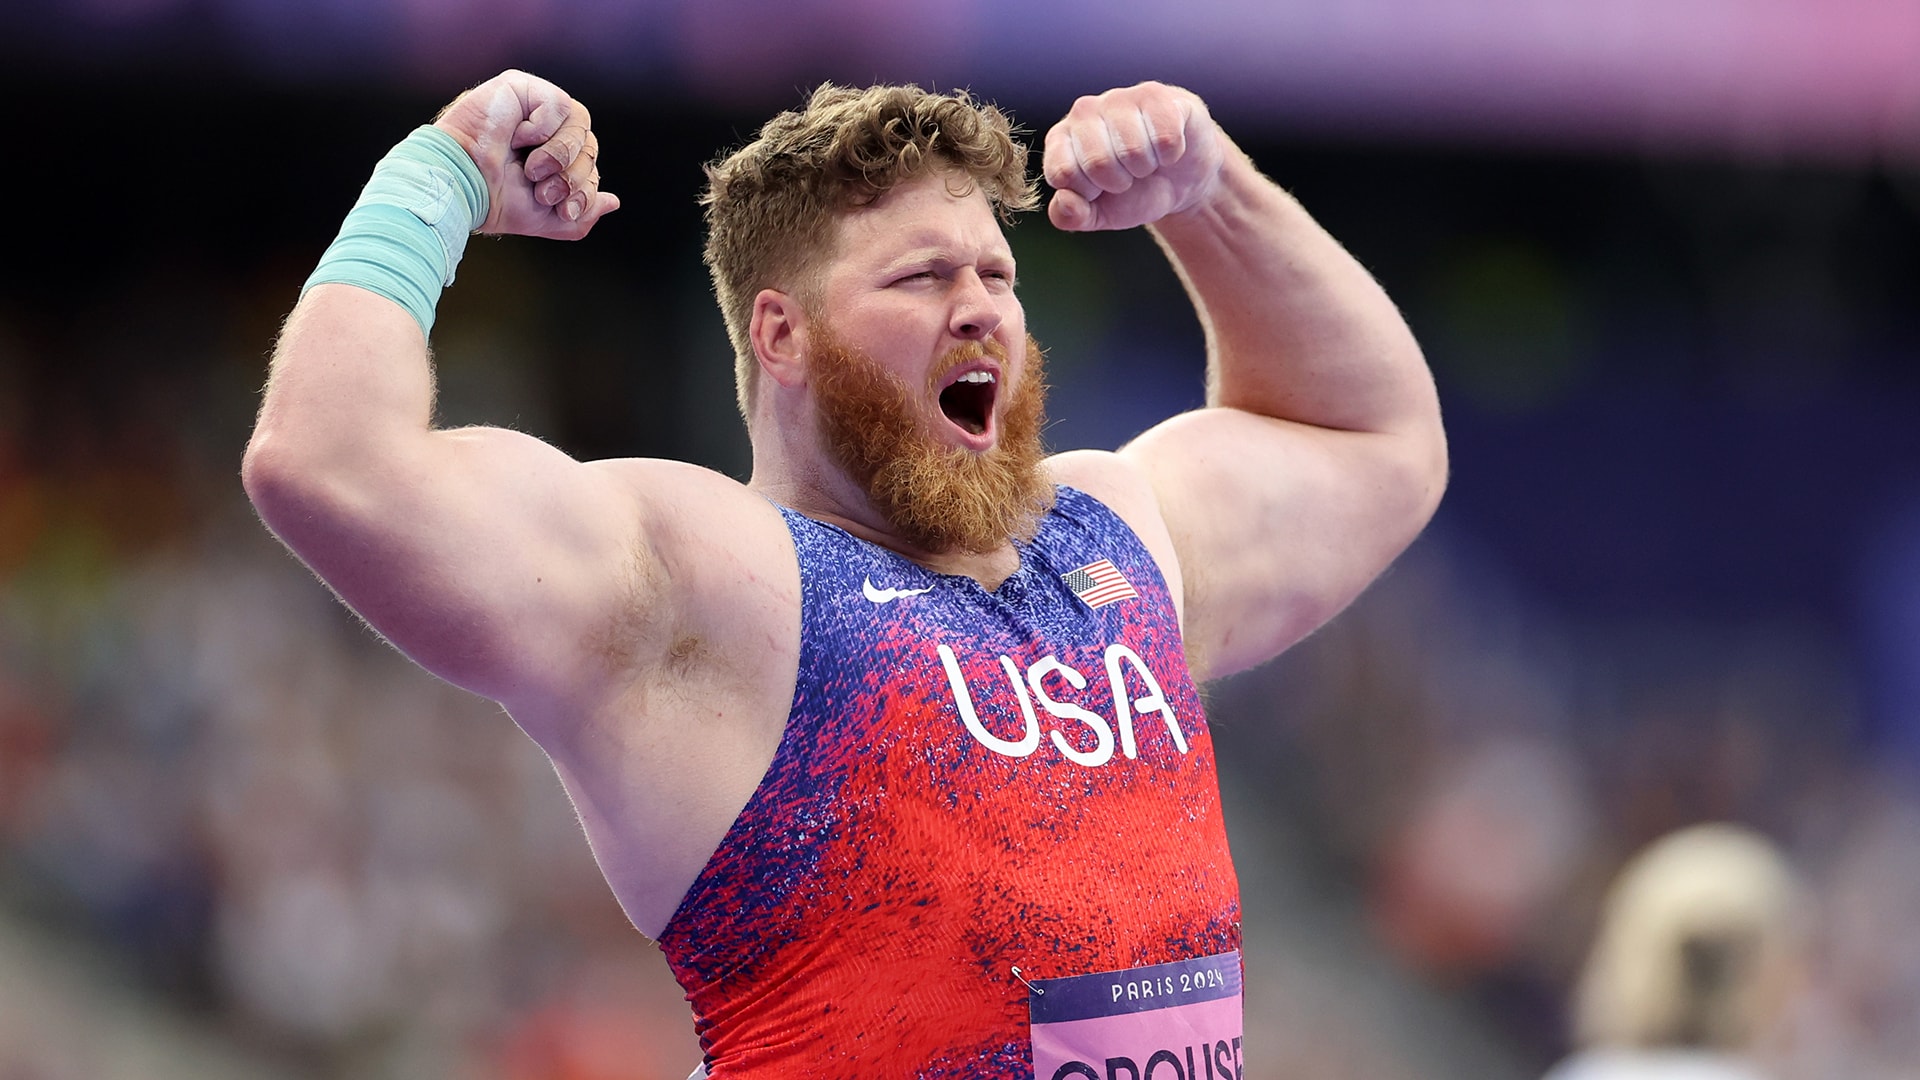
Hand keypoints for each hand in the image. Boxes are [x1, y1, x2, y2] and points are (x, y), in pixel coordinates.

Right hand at [433, 69, 619, 238]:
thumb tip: (613, 202)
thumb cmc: (496, 200)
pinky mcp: (521, 86)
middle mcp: (547, 127)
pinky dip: (541, 128)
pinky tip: (516, 137)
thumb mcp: (548, 217)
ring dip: (559, 156)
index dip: (586, 190)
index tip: (564, 211)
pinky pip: (558, 104)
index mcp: (552, 152)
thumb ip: (584, 211)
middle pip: (590, 145)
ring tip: (532, 170)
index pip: (590, 163)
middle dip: (573, 177)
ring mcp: (534, 104)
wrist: (465, 188)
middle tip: (544, 192)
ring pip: (581, 124)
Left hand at [1043, 82, 1224, 232]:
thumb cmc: (1131, 193)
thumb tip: (1065, 200)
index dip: (1088, 192)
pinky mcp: (1156, 94)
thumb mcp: (1097, 214)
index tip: (1099, 188)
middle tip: (1128, 175)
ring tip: (1146, 160)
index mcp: (1060, 139)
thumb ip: (1070, 216)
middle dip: (1120, 182)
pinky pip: (1165, 138)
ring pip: (1133, 150)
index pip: (1063, 173)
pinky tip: (1166, 147)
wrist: (1178, 178)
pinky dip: (1171, 154)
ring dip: (1146, 167)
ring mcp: (1119, 98)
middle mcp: (1083, 111)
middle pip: (1098, 162)